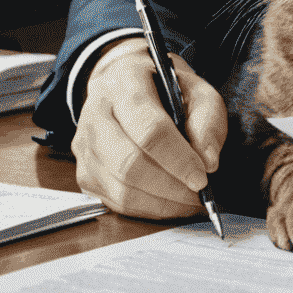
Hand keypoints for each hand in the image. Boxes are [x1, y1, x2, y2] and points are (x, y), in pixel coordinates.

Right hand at [72, 37, 227, 218]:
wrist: (127, 85)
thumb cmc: (165, 89)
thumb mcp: (197, 90)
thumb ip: (207, 120)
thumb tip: (208, 162)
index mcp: (126, 83)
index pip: (149, 129)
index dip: (178, 158)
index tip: (202, 177)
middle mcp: (97, 113)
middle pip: (129, 163)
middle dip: (170, 186)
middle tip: (198, 194)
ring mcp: (85, 145)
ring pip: (120, 189)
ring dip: (160, 203)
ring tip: (188, 199)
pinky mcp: (84, 172)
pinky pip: (115, 202)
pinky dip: (147, 209)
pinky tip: (168, 201)